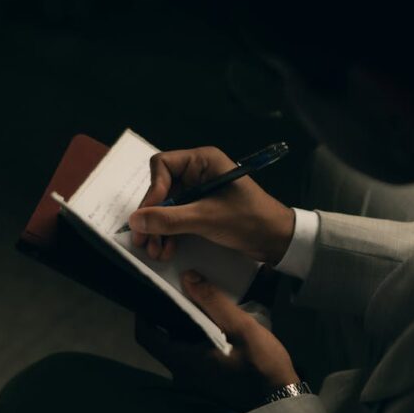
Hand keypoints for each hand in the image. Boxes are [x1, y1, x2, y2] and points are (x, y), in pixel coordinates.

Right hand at [129, 146, 294, 265]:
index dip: (152, 190)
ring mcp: (199, 192)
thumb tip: (136, 220)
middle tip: (143, 240)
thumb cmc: (249, 219)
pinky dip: (169, 233)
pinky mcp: (201, 210)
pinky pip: (176, 218)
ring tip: (155, 251)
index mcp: (203, 161)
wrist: (277, 240)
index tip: (147, 215)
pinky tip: (167, 250)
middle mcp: (199, 172)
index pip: (162, 166)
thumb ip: (169, 219)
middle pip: (161, 189)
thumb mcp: (206, 218)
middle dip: (152, 216)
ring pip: (166, 207)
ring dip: (158, 229)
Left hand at [135, 271, 299, 412]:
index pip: (146, 335)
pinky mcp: (207, 378)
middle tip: (177, 286)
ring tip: (196, 297)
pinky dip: (196, 334)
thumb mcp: (240, 327)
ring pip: (178, 344)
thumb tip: (187, 277)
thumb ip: (213, 301)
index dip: (142, 312)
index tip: (152, 291)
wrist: (281, 399)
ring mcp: (194, 377)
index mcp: (182, 360)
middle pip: (162, 338)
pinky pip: (192, 351)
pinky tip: (212, 318)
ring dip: (184, 322)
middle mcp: (181, 371)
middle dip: (167, 312)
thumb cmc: (260, 364)